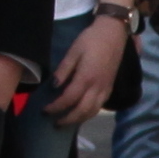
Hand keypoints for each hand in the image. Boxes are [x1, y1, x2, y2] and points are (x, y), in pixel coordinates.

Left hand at [44, 5, 132, 120]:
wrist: (114, 33)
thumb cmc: (91, 39)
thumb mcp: (73, 51)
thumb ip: (63, 70)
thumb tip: (54, 86)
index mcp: (86, 77)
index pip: (68, 99)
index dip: (56, 107)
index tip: (44, 111)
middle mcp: (97, 87)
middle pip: (82, 111)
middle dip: (67, 120)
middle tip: (54, 123)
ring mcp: (105, 89)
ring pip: (92, 112)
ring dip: (78, 120)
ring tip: (66, 122)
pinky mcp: (110, 88)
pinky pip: (99, 106)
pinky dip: (89, 114)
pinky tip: (80, 113)